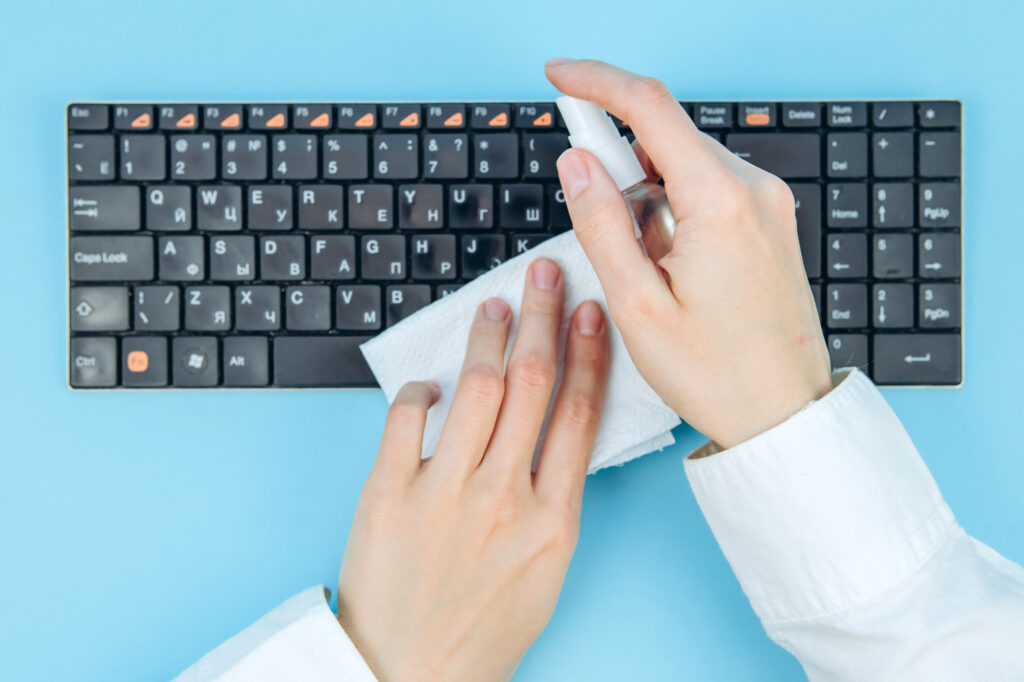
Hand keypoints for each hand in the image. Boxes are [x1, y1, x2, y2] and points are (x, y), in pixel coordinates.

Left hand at [337, 258, 609, 681]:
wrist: (411, 673)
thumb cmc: (481, 629)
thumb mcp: (546, 571)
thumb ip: (554, 499)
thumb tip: (552, 428)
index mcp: (552, 520)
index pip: (578, 413)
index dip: (586, 352)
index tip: (588, 313)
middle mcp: (502, 498)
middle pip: (530, 383)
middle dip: (541, 317)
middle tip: (543, 275)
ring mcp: (443, 494)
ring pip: (474, 388)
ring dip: (487, 337)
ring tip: (493, 307)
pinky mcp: (388, 495)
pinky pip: (406, 418)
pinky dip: (420, 389)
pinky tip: (430, 380)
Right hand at [547, 58, 832, 448]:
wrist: (784, 413)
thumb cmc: (715, 372)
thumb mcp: (637, 306)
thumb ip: (601, 223)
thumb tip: (577, 161)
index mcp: (720, 203)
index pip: (650, 108)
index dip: (597, 83)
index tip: (559, 78)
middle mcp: (754, 190)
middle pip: (667, 138)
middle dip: (620, 163)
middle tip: (595, 217)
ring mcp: (769, 205)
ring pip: (686, 167)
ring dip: (648, 197)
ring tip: (647, 271)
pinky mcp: (771, 223)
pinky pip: (710, 191)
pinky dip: (675, 211)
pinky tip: (671, 267)